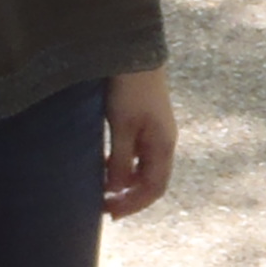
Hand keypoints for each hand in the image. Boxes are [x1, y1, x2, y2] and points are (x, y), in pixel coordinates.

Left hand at [102, 69, 175, 218]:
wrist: (135, 53)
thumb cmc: (129, 88)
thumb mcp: (122, 125)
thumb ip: (121, 159)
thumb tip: (116, 189)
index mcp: (163, 145)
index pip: (154, 188)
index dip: (134, 204)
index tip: (111, 214)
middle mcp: (163, 141)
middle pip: (150, 181)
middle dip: (129, 197)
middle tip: (104, 207)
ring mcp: (156, 131)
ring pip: (143, 168)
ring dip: (125, 182)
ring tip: (101, 188)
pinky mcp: (146, 122)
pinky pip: (138, 153)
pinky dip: (123, 164)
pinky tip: (106, 163)